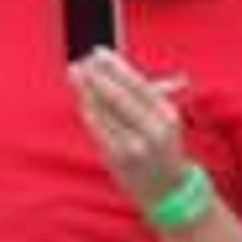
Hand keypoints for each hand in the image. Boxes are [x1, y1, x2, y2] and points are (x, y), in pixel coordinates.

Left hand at [69, 48, 191, 210]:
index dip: (116, 67)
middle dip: (97, 77)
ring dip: (86, 91)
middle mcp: (152, 130)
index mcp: (166, 115)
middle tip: (81, 62)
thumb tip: (117, 71)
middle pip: (118, 96)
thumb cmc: (161, 146)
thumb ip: (147, 96)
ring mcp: (133, 146)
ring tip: (75, 74)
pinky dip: (89, 112)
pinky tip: (82, 100)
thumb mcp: (164, 118)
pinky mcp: (117, 159)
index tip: (100, 53)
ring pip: (104, 112)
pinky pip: (98, 130)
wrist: (166, 188)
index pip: (138, 84)